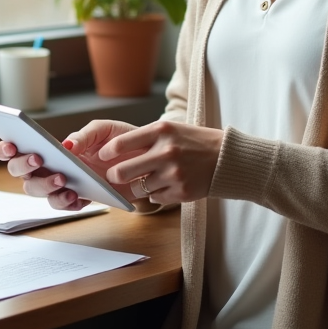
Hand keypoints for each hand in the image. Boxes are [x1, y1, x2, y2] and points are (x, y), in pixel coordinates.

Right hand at [0, 120, 138, 210]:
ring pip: (36, 191)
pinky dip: (65, 202)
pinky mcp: (76, 198)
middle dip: (23, 167)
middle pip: (20, 172)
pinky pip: (61, 205)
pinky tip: (76, 196)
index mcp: (47, 146)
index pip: (15, 148)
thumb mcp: (104, 130)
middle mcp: (48, 166)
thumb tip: (66, 146)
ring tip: (63, 179)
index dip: (5, 148)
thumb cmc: (117, 141)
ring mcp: (60, 184)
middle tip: (39, 159)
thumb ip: (84, 135)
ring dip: (45, 186)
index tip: (11, 144)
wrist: (143, 161)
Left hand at [98, 121, 223, 204]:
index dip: (107, 153)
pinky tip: (166, 185)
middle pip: (122, 172)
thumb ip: (145, 138)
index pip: (121, 143)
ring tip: (146, 180)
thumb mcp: (170, 130)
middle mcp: (166, 151)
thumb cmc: (193, 142)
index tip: (103, 156)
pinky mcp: (181, 192)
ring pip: (137, 189)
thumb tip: (113, 151)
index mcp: (161, 130)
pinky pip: (154, 198)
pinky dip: (156, 194)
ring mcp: (174, 174)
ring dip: (137, 187)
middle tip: (114, 176)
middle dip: (114, 176)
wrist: (225, 158)